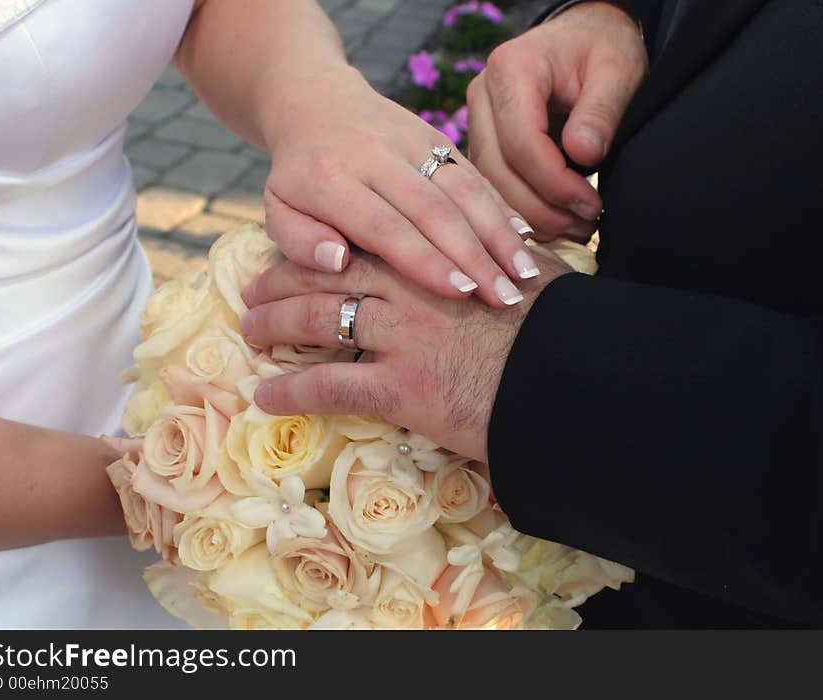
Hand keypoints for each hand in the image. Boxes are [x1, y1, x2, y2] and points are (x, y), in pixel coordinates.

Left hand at [241, 247, 571, 460]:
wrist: (572, 386)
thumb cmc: (559, 333)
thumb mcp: (533, 276)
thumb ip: (503, 252)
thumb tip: (501, 237)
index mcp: (438, 255)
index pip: (366, 240)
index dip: (326, 248)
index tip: (301, 254)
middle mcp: (412, 288)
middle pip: (331, 273)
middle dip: (285, 280)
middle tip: (255, 288)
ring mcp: (403, 336)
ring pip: (320, 320)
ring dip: (277, 326)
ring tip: (250, 332)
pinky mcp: (401, 388)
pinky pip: (331, 387)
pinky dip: (293, 393)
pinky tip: (266, 397)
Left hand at [261, 64, 541, 308]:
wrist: (315, 99)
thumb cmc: (297, 175)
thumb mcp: (278, 209)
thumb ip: (300, 240)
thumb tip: (337, 262)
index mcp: (331, 179)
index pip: (385, 226)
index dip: (425, 261)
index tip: (460, 293)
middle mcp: (376, 155)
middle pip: (434, 210)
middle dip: (475, 255)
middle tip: (505, 298)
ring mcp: (411, 140)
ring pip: (462, 189)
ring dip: (498, 232)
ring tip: (525, 274)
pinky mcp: (435, 135)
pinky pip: (473, 172)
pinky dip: (501, 206)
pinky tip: (525, 238)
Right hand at [467, 1, 647, 240]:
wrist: (584, 38)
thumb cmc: (602, 49)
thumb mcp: (618, 70)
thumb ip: (602, 112)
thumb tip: (584, 154)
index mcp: (511, 68)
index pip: (521, 143)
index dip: (555, 183)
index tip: (590, 204)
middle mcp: (482, 95)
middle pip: (498, 170)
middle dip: (542, 209)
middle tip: (586, 226)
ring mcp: (478, 121)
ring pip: (491, 185)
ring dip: (532, 217)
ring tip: (576, 228)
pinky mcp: (484, 143)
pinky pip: (495, 186)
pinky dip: (524, 210)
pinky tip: (557, 221)